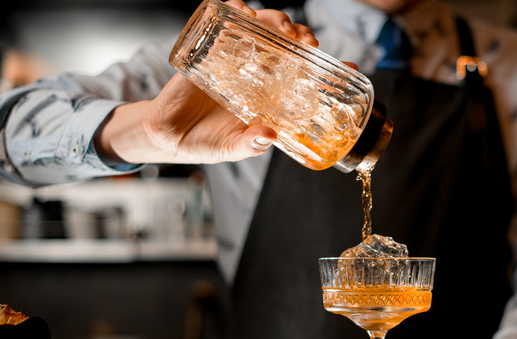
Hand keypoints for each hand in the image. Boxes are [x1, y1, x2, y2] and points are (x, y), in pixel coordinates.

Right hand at [95, 1, 318, 164]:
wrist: (167, 135)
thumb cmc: (207, 142)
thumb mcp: (234, 148)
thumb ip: (252, 144)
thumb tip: (268, 136)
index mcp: (272, 95)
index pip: (306, 75)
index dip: (328, 67)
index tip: (349, 66)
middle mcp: (258, 73)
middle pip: (288, 43)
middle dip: (302, 36)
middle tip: (308, 42)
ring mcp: (235, 58)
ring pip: (262, 27)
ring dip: (275, 20)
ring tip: (282, 27)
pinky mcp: (210, 49)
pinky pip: (225, 22)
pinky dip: (235, 10)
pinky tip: (243, 11)